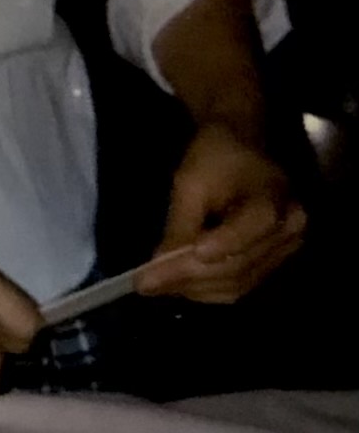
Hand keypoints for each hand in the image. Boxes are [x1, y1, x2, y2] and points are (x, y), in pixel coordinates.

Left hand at [136, 122, 305, 301]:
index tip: (158, 268)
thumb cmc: (214, 156)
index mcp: (271, 203)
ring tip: (157, 285)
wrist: (242, 143)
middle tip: (143, 285)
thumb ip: (180, 227)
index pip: (236, 240)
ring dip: (195, 289)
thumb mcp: (189, 184)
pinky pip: (243, 282)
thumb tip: (157, 268)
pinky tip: (182, 285)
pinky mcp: (277, 258)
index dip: (196, 259)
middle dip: (186, 279)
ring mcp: (287, 247)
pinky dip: (210, 288)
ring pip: (237, 282)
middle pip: (234, 266)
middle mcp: (289, 231)